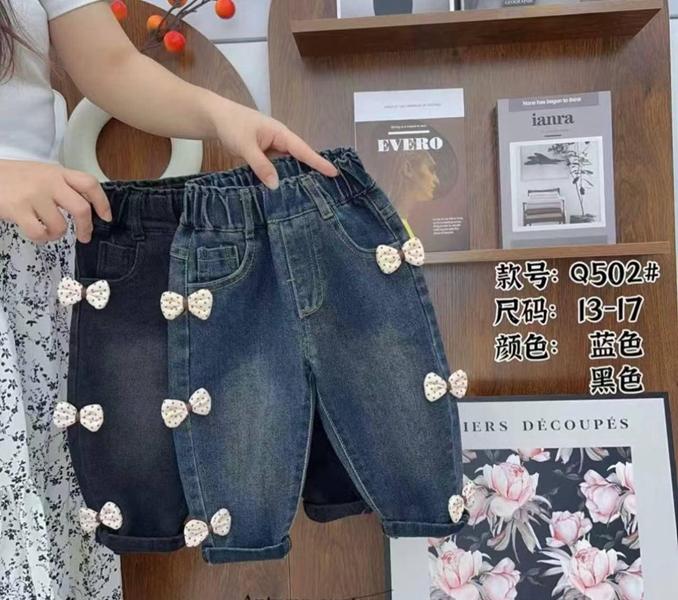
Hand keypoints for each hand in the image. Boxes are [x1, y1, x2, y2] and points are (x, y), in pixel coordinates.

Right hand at [0, 160, 110, 243]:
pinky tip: (38, 233)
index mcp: (58, 172)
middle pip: (81, 209)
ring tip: (49, 231)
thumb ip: (64, 186)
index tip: (106, 217)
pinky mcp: (18, 209)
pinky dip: (41, 238)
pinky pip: (40, 233)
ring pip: (60, 226)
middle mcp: (49, 182)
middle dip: (86, 227)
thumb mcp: (44, 174)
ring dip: (57, 234)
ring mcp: (34, 195)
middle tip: (84, 237)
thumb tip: (88, 207)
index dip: (102, 202)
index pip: (89, 184)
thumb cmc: (17, 178)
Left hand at [209, 99, 337, 188]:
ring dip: (296, 177)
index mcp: (280, 134)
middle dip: (313, 171)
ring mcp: (273, 148)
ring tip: (310, 194)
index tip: (334, 173)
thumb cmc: (232, 125)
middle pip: (300, 158)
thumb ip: (261, 165)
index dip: (318, 162)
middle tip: (328, 189)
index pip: (303, 150)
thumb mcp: (246, 146)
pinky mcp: (265, 155)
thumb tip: (276, 185)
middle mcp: (280, 141)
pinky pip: (277, 168)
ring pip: (289, 165)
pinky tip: (285, 190)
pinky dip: (282, 177)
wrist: (215, 117)